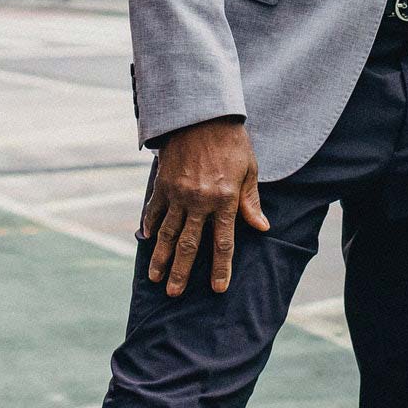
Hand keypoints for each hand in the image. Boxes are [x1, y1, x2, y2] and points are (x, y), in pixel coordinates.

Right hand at [141, 116, 269, 295]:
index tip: (217, 289)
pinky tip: (145, 240)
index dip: (220, 268)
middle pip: (189, 244)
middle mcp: (200, 201)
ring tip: (155, 278)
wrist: (202, 113)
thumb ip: (251, 201)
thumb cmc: (231, 141)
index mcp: (225, 199)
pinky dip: (149, 224)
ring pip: (167, 232)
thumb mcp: (249, 169)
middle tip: (174, 294)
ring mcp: (178, 193)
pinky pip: (154, 209)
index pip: (223, 242)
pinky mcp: (164, 182)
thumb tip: (262, 227)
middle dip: (181, 272)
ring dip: (160, 257)